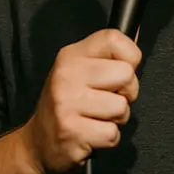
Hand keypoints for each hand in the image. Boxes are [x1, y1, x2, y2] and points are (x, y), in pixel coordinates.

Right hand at [23, 28, 141, 173]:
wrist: (37, 143)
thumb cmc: (68, 104)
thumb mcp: (81, 70)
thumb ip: (109, 55)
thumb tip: (135, 30)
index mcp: (72, 55)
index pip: (114, 39)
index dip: (130, 57)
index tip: (118, 72)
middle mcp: (67, 75)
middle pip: (126, 75)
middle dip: (126, 93)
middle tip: (107, 99)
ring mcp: (67, 103)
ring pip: (122, 107)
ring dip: (116, 119)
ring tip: (96, 117)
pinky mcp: (71, 131)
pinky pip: (112, 134)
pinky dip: (107, 138)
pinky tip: (91, 133)